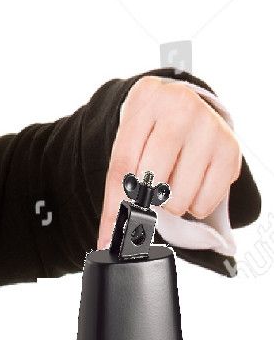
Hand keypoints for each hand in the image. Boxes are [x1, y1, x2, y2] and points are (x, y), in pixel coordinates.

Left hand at [96, 76, 241, 248]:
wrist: (180, 104)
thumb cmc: (148, 130)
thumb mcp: (128, 142)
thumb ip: (118, 182)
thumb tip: (109, 237)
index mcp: (145, 102)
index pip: (124, 163)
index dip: (115, 204)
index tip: (110, 236)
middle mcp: (181, 108)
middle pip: (153, 180)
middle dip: (147, 198)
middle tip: (150, 190)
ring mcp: (209, 126)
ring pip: (180, 195)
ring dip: (172, 202)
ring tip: (172, 182)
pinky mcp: (230, 147)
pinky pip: (206, 200)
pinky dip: (195, 204)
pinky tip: (192, 184)